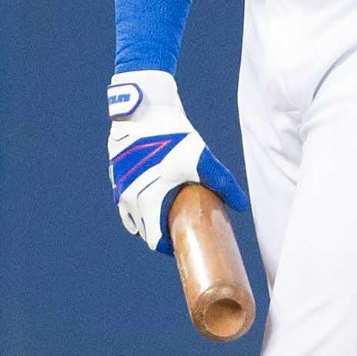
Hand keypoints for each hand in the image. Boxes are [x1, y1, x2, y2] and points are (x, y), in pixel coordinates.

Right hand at [108, 69, 246, 251]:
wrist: (142, 108)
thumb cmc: (170, 135)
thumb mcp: (200, 159)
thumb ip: (222, 183)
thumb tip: (241, 203)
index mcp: (146, 201)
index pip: (154, 240)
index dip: (168, 247)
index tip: (182, 242)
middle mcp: (128, 198)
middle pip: (143, 231)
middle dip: (159, 233)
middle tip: (179, 227)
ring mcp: (118, 186)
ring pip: (131, 216)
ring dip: (146, 219)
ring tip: (165, 212)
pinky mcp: (115, 174)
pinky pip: (124, 199)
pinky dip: (137, 203)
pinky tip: (152, 192)